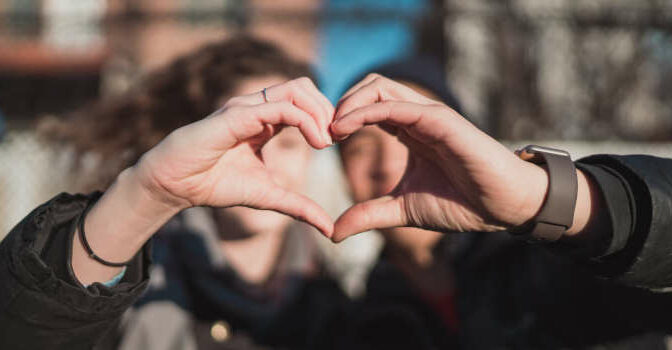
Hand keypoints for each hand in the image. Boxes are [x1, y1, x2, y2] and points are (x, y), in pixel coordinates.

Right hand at [133, 77, 334, 235]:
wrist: (175, 185)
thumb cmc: (215, 184)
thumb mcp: (268, 197)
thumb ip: (299, 207)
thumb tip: (329, 230)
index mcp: (265, 120)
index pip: (304, 101)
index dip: (326, 117)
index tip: (339, 142)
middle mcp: (257, 107)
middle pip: (304, 86)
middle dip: (327, 109)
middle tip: (338, 138)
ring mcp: (246, 107)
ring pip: (296, 89)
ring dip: (319, 111)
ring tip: (327, 140)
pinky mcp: (237, 115)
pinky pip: (280, 107)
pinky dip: (305, 121)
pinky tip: (316, 143)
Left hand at [330, 74, 548, 241]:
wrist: (501, 208)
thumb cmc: (460, 203)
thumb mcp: (402, 210)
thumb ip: (368, 214)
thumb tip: (333, 232)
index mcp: (408, 130)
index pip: (367, 106)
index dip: (341, 117)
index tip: (321, 142)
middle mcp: (417, 116)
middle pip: (370, 86)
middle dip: (340, 103)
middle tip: (322, 133)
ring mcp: (429, 114)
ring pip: (380, 86)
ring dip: (348, 102)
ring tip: (331, 130)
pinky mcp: (440, 120)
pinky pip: (396, 105)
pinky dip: (365, 111)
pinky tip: (345, 129)